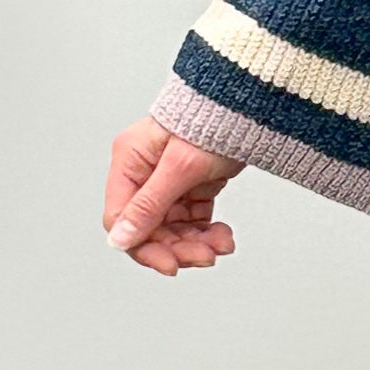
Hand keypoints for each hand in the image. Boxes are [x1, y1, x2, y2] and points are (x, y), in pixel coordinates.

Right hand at [106, 118, 244, 273]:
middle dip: (178, 247)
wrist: (250, 104)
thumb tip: (119, 239)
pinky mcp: (190, 184)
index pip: (122, 218)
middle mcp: (144, 172)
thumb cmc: (215, 117)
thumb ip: (149, 205)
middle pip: (149, 228)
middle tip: (205, 257)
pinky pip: (192, 219)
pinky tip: (223, 236)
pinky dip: (207, 231)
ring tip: (222, 245)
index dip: (144, 246)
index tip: (170, 265)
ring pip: (172, 228)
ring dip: (196, 242)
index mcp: (130, 161)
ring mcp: (167, 179)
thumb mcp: (180, 166)